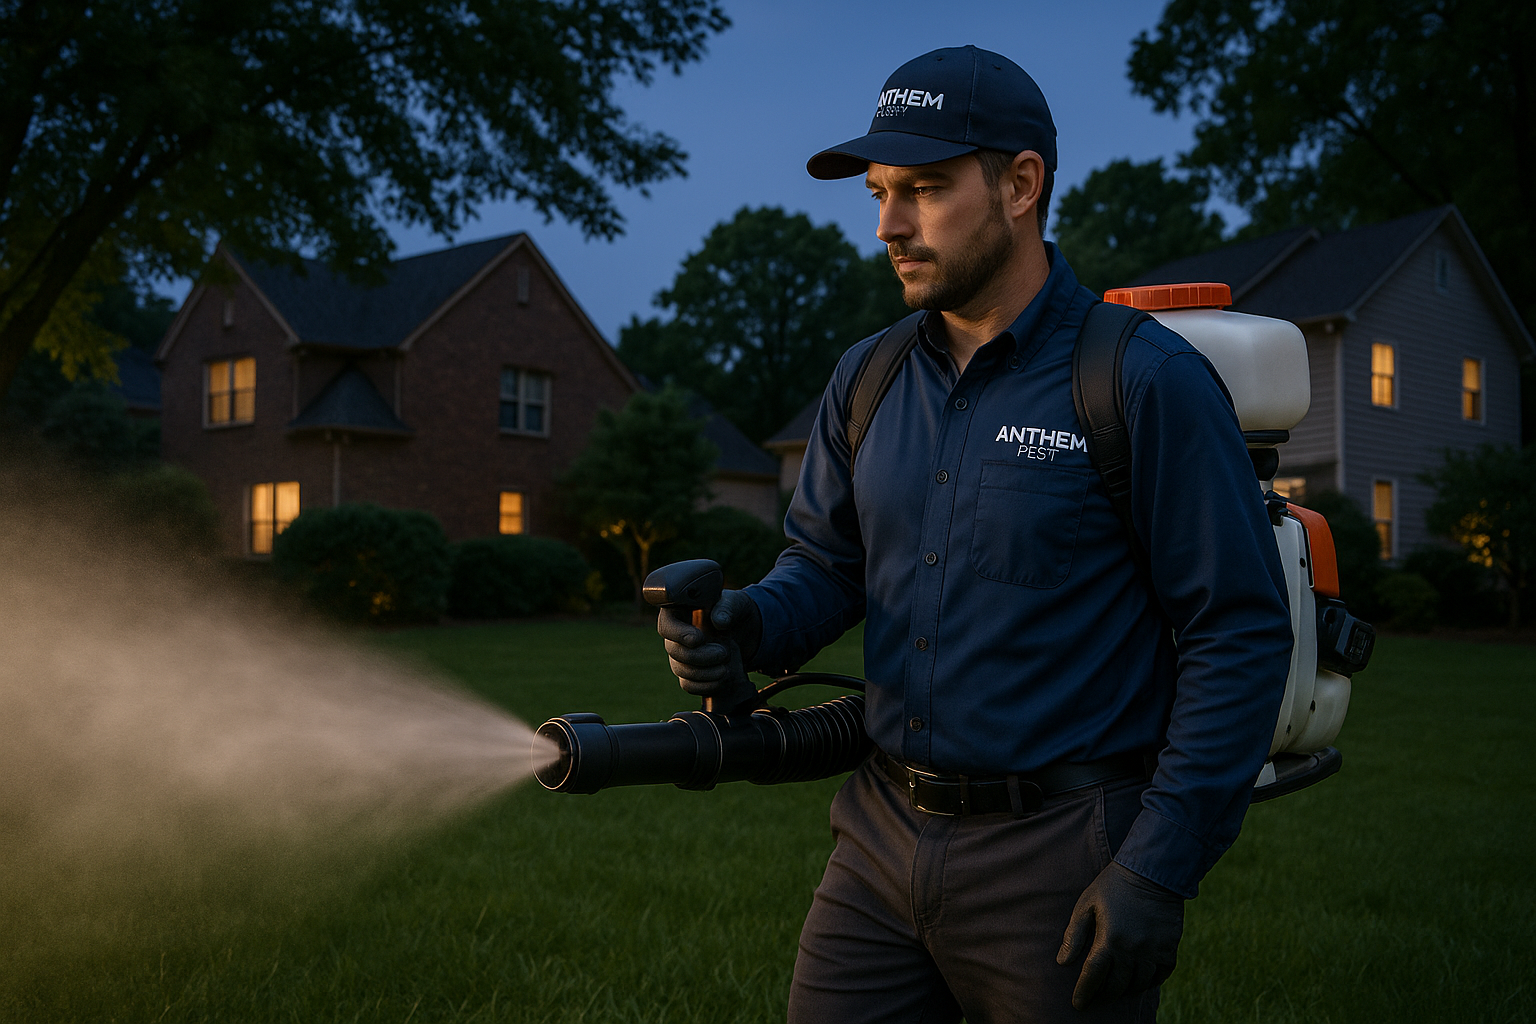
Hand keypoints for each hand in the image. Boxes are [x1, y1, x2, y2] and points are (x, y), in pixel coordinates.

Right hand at [656, 589, 761, 696]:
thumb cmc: (734, 611)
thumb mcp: (735, 603)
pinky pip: (688, 685)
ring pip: (680, 670)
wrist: (745, 630)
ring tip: (726, 668)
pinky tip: (721, 679)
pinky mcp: (690, 672)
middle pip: (674, 651)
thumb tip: (719, 621)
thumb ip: (727, 608)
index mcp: (680, 612)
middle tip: (723, 652)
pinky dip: (705, 686)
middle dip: (699, 656)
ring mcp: (681, 655)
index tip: (698, 639)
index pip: (666, 625)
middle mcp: (675, 635)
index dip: (678, 634)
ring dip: (704, 673)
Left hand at [1056, 861, 1184, 1009]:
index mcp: (1109, 939)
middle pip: (1116, 985)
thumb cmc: (1113, 885)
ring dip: (1126, 990)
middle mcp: (1132, 950)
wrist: (1152, 871)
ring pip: (1139, 985)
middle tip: (1096, 997)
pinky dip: (1150, 982)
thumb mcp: (1086, 904)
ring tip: (1116, 989)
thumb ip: (1075, 934)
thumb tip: (1062, 962)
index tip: (1078, 1004)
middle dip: (1104, 995)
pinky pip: (1161, 975)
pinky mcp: (1169, 948)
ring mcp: (1153, 951)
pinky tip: (1140, 980)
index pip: (1093, 976)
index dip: (1084, 992)